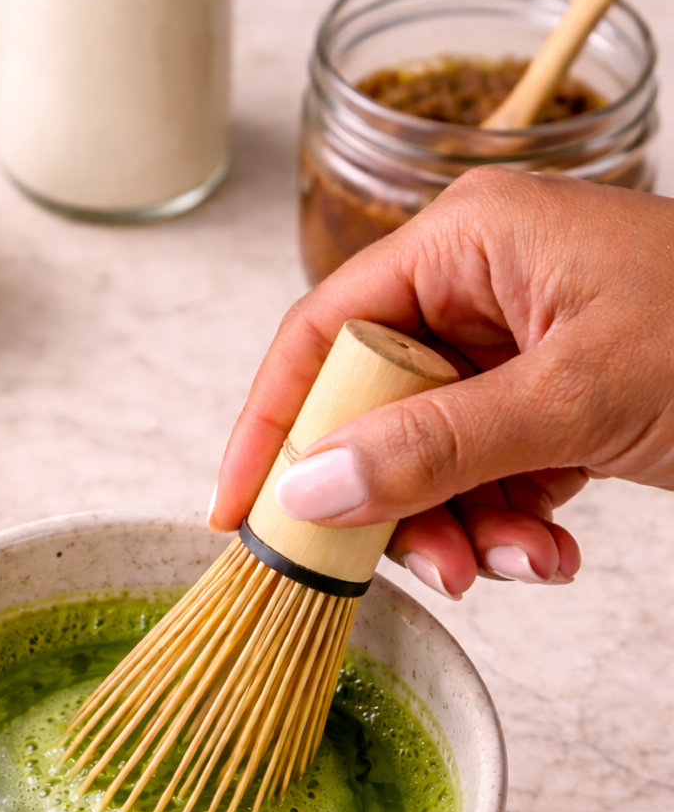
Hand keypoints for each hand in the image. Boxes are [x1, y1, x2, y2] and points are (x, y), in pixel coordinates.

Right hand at [211, 171, 673, 597]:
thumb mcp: (573, 397)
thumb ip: (433, 447)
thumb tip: (310, 491)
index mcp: (466, 241)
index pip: (323, 333)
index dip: (271, 425)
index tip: (237, 512)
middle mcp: (477, 286)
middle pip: (375, 412)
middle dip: (404, 505)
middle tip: (436, 571)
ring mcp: (513, 346)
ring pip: (430, 458)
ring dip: (469, 528)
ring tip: (528, 561)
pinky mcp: (547, 398)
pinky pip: (487, 473)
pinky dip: (513, 524)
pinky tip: (555, 549)